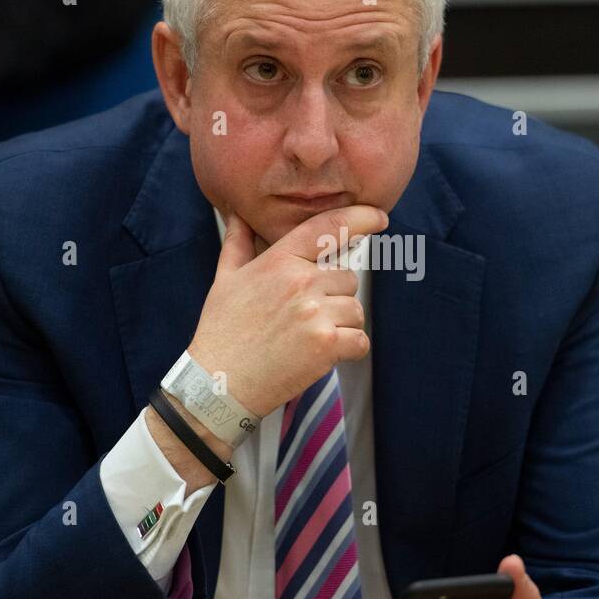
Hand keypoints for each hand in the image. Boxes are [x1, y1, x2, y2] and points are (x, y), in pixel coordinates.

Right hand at [187, 204, 388, 417]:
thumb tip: (238, 215)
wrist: (220, 383)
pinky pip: (360, 340)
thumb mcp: (224, 280)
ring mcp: (316, 313)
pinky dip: (349, 350)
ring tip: (308, 338)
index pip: (328, 227)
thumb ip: (237, 243)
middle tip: (304, 319)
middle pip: (347, 278)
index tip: (378, 218)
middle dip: (334, 297)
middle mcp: (301, 282)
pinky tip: (321, 356)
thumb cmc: (222, 332)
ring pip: (355, 310)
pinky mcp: (327, 344)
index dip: (360, 218)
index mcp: (279, 261)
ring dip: (342, 325)